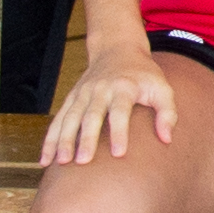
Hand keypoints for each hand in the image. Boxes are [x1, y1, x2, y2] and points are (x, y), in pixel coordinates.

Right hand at [43, 46, 176, 164]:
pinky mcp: (71, 98)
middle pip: (91, 116)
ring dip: (64, 140)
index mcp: (123, 87)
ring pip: (70, 118)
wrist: (117, 50)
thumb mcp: (162, 88)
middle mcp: (100, 90)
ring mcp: (82, 94)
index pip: (120, 112)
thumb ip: (168, 112)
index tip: (119, 154)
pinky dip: (50, 140)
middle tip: (83, 162)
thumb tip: (167, 139)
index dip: (119, 132)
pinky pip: (58, 120)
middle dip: (86, 139)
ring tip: (62, 162)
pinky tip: (45, 160)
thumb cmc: (144, 75)